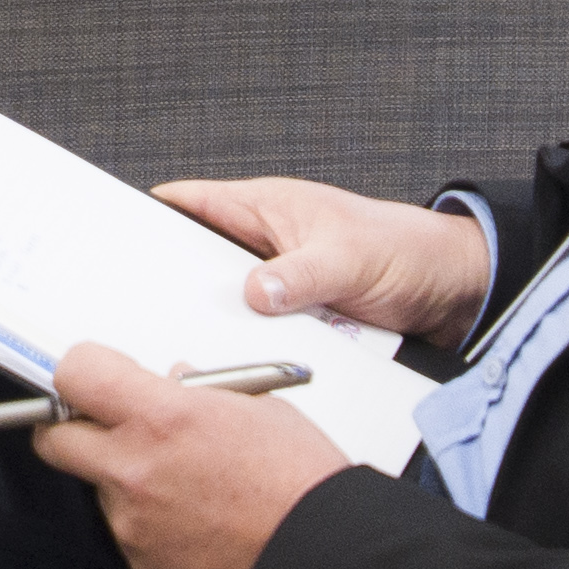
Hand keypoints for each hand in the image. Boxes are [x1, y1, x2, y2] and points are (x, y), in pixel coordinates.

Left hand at [32, 343, 358, 568]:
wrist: (326, 562)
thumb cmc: (302, 482)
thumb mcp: (259, 409)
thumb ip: (201, 394)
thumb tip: (172, 383)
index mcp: (162, 419)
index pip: (75, 375)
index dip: (82, 372)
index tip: (95, 378)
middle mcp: (135, 471)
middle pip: (54, 440)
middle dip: (74, 429)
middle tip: (107, 429)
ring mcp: (134, 525)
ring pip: (100, 491)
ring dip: (126, 482)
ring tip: (191, 488)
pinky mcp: (145, 568)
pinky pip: (130, 535)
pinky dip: (153, 527)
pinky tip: (200, 525)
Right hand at [156, 176, 496, 342]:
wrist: (454, 290)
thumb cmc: (407, 249)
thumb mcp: (348, 259)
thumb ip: (298, 274)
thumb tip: (253, 292)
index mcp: (266, 207)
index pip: (190, 203)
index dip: (148, 215)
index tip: (114, 238)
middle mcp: (265, 242)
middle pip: (201, 263)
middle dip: (180, 287)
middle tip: (154, 314)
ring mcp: (279, 282)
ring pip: (230, 306)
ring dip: (229, 325)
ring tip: (212, 345)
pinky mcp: (296, 316)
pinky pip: (262, 334)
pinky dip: (258, 348)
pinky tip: (254, 366)